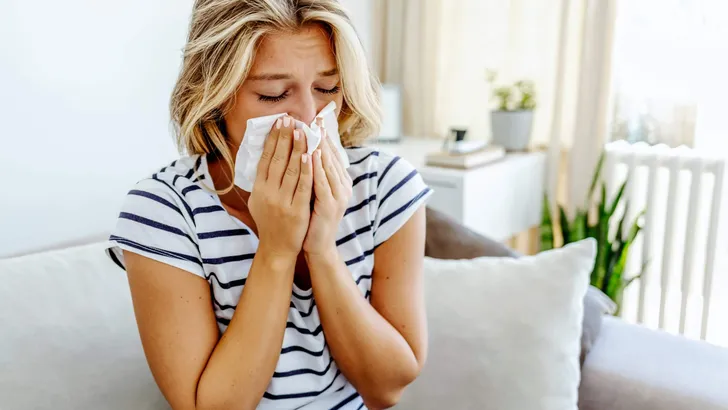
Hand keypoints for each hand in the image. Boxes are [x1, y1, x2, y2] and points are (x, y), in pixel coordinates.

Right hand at [248, 116, 312, 256]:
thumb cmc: (270, 222)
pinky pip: (302, 186)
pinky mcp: (296, 210)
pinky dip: (306, 170)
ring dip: (296, 148)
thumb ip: (262, 181)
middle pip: (276, 160)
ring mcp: (282, 202)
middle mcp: (267, 193)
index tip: (278, 123)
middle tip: (289, 119)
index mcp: (258, 189)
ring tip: (301, 131)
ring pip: (290, 170)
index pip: (265, 158)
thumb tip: (263, 157)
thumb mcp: (259, 201)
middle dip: (284, 137)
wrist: (276, 249)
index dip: (272, 139)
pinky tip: (309, 155)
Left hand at [303, 124, 352, 255]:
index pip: (332, 154)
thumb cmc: (312, 218)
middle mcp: (343, 186)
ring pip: (328, 167)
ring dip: (320, 147)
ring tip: (312, 130)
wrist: (317, 246)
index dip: (324, 137)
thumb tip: (306, 151)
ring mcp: (339, 196)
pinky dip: (317, 167)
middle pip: (332, 157)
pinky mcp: (331, 205)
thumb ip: (314, 174)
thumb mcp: (315, 192)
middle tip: (315, 119)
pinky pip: (323, 182)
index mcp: (340, 182)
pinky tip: (311, 154)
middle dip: (322, 137)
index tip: (316, 120)